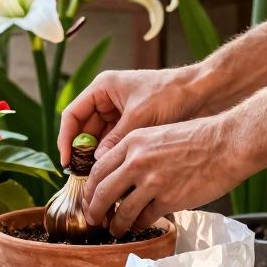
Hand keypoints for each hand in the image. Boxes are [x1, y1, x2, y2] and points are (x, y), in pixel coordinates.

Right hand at [57, 67, 206, 165]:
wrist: (201, 91)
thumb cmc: (170, 94)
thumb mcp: (139, 117)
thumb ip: (116, 139)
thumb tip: (97, 162)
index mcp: (102, 88)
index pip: (72, 114)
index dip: (66, 138)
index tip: (67, 160)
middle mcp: (106, 99)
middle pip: (83, 128)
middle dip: (82, 151)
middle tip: (81, 175)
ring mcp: (118, 111)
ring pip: (98, 137)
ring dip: (96, 155)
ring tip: (96, 178)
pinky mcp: (130, 123)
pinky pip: (113, 141)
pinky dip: (111, 154)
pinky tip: (112, 171)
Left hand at [84, 115, 251, 233]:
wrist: (225, 145)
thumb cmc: (196, 139)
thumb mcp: (157, 135)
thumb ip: (136, 152)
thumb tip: (120, 175)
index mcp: (132, 142)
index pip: (98, 169)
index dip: (89, 188)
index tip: (89, 199)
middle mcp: (136, 161)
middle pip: (102, 192)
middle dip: (93, 210)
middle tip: (93, 219)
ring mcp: (151, 182)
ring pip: (121, 210)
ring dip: (116, 224)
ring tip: (115, 229)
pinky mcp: (168, 200)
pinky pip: (144, 218)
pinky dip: (139, 225)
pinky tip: (138, 226)